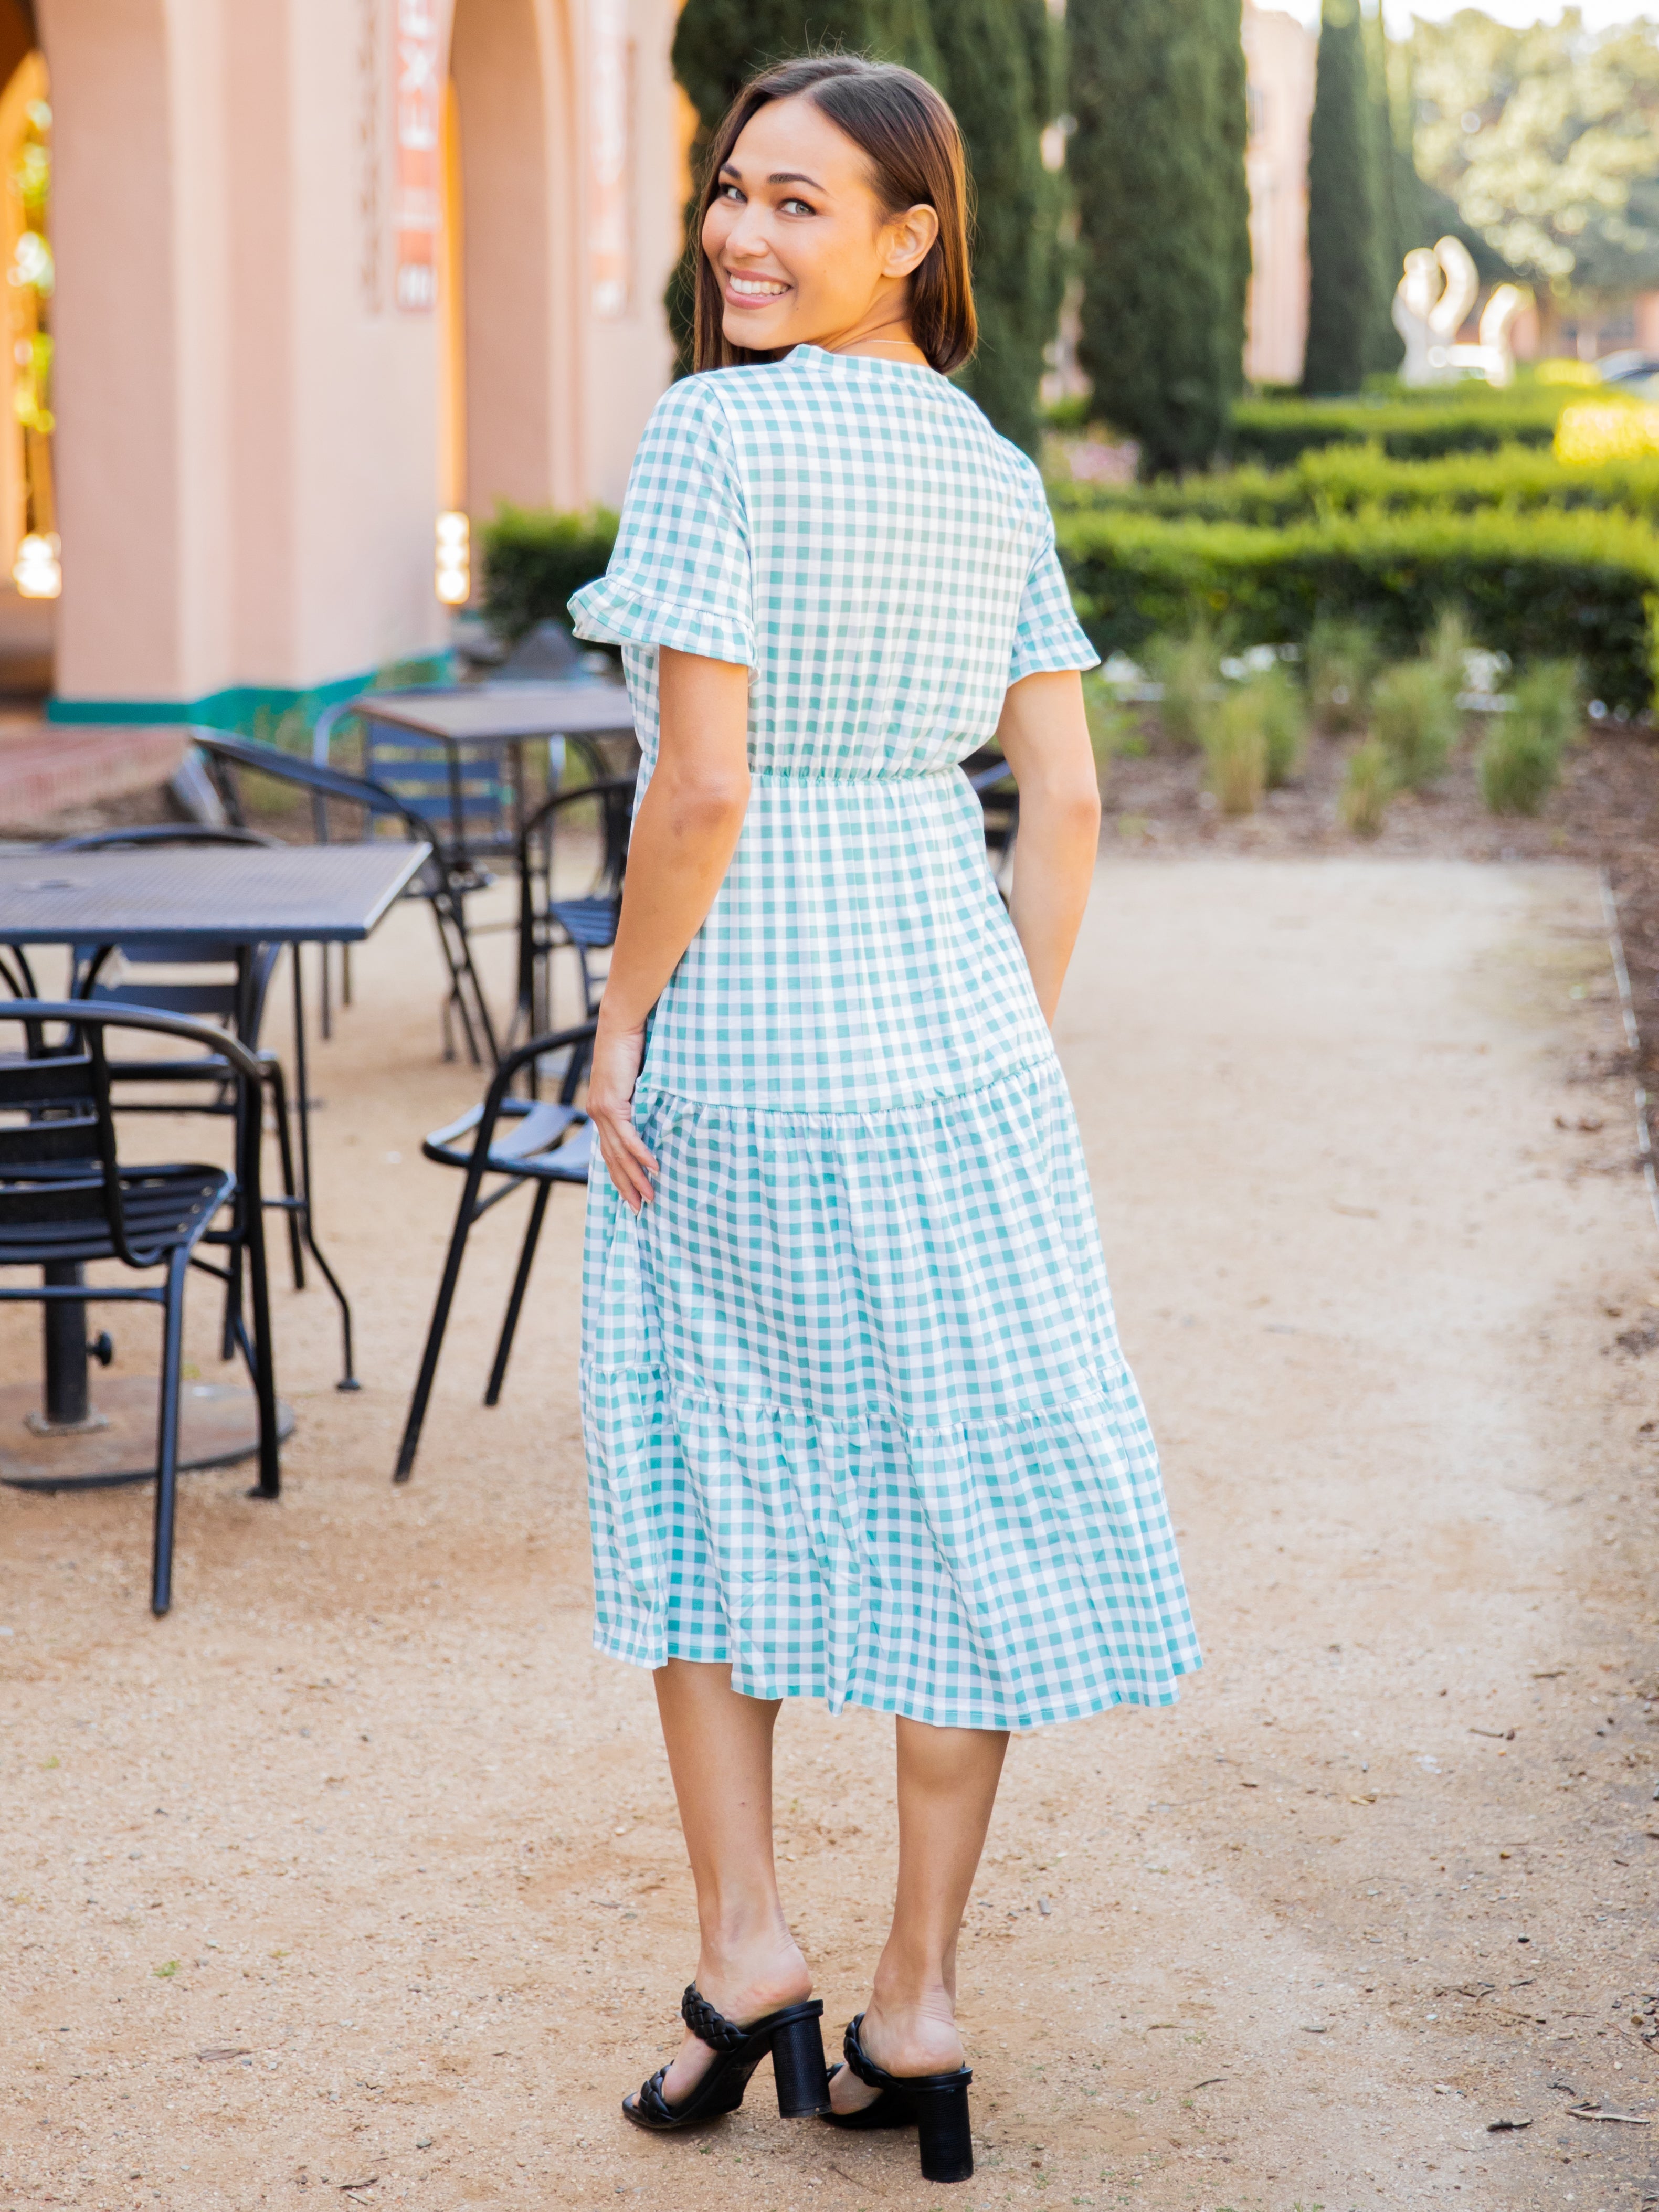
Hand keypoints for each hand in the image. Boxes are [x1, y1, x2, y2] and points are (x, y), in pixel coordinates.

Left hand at [588, 1015, 657, 1212]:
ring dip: (635, 1178)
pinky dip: (641, 1154)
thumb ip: (640, 1099)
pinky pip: (628, 1137)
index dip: (620, 1175)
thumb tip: (657, 1113)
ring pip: (619, 1154)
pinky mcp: (612, 1103)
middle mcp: (597, 1114)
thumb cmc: (631, 1047)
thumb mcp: (636, 1080)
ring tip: (649, 1197)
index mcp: (601, 1110)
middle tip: (640, 1209)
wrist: (620, 1024)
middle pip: (612, 1159)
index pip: (609, 1151)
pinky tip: (654, 1168)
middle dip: (626, 1187)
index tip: (632, 1194)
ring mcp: (602, 1110)